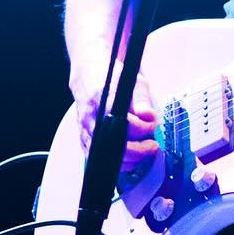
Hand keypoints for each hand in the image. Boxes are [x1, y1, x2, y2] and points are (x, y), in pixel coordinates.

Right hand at [69, 53, 159, 172]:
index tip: (152, 125)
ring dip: (127, 159)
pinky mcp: (82, 136)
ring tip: (142, 151)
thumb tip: (147, 115)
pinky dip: (113, 160)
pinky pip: (96, 156)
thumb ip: (142, 98)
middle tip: (151, 146)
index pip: (122, 121)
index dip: (141, 128)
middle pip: (112, 144)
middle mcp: (90, 114)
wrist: (87, 73)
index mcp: (102, 97)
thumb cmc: (110, 75)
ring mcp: (84, 127)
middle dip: (137, 150)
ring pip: (103, 155)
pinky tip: (127, 155)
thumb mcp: (132, 79)